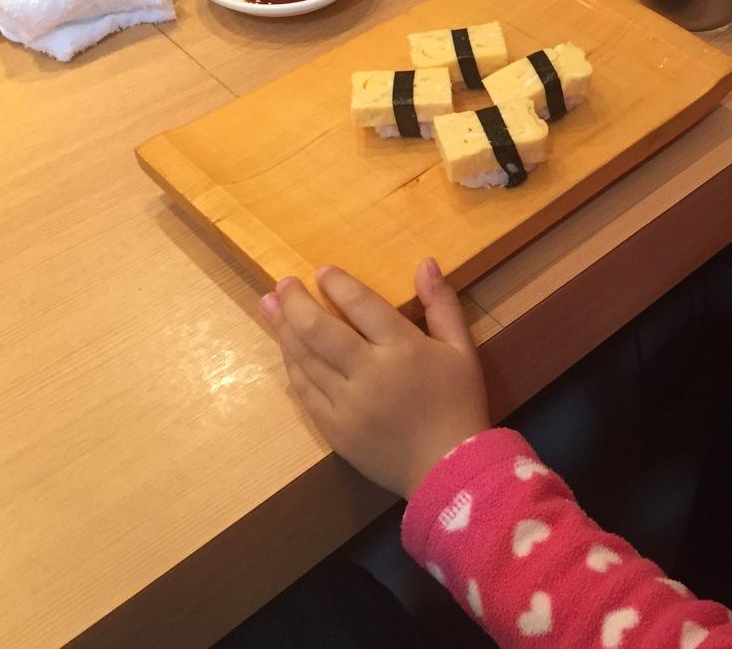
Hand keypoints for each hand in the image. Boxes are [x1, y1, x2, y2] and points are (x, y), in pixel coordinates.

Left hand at [260, 259, 489, 497]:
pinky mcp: (334, 429)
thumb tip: (425, 263)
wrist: (448, 470)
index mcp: (404, 349)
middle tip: (282, 283)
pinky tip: (285, 348)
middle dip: (296, 303)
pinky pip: (304, 391)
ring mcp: (347, 404)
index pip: (361, 306)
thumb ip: (442, 304)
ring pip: (305, 360)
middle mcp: (369, 374)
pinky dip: (292, 366)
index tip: (322, 271)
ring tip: (269, 305)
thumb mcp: (462, 350)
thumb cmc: (459, 403)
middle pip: (320, 330)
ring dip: (284, 330)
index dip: (338, 285)